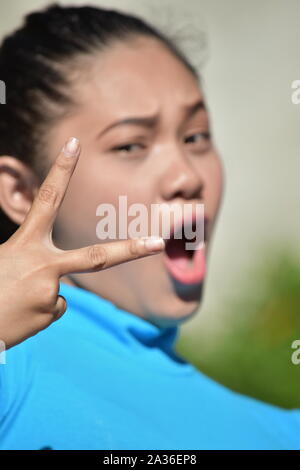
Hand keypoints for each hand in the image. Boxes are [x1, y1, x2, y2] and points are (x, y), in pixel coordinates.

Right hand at [0, 137, 164, 349]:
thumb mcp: (6, 261)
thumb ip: (35, 262)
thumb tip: (59, 287)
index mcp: (25, 242)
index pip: (47, 198)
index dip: (62, 170)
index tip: (75, 144)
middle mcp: (42, 264)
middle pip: (96, 257)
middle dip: (131, 250)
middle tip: (159, 244)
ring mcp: (48, 290)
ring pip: (60, 289)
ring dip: (39, 296)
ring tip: (12, 302)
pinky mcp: (48, 312)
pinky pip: (54, 307)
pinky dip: (38, 311)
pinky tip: (18, 314)